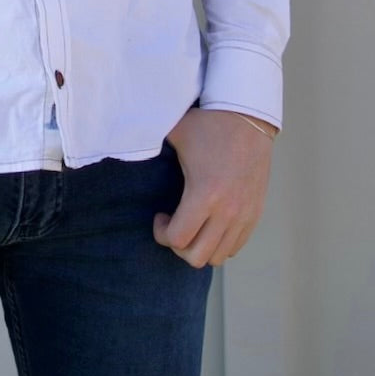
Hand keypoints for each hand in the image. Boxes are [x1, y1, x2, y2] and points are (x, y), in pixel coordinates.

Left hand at [153, 107, 274, 267]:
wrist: (249, 117)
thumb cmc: (209, 124)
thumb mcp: (175, 132)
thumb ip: (148, 141)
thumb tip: (119, 139)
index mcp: (205, 193)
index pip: (178, 239)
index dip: (162, 233)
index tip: (160, 215)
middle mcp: (227, 211)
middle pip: (198, 257)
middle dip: (179, 246)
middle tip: (174, 224)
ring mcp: (244, 214)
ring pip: (218, 256)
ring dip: (200, 247)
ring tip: (193, 225)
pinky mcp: (255, 213)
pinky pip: (236, 246)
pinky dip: (220, 242)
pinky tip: (210, 222)